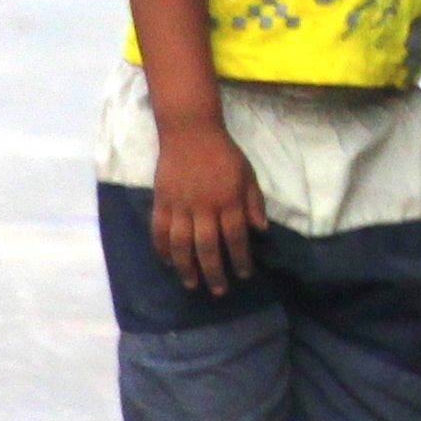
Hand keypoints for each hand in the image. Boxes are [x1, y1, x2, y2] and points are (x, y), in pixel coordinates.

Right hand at [149, 114, 265, 295]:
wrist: (190, 130)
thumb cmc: (223, 153)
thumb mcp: (248, 174)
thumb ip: (254, 202)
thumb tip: (261, 230)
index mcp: (228, 200)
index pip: (235, 237)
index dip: (240, 259)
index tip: (243, 275)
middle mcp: (204, 206)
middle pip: (207, 247)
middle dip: (214, 272)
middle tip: (218, 290)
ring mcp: (180, 205)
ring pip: (181, 244)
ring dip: (186, 267)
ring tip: (191, 284)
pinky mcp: (162, 200)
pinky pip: (159, 230)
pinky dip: (162, 249)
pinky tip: (168, 262)